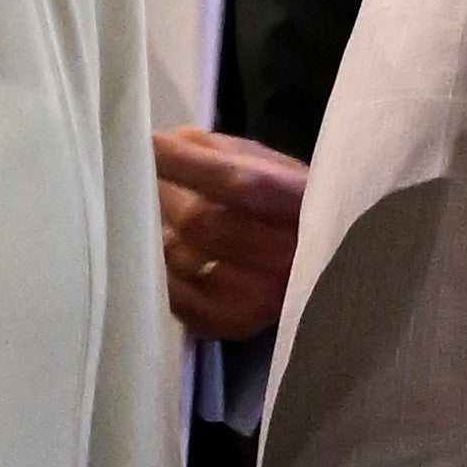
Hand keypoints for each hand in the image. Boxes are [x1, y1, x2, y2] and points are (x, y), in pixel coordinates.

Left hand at [156, 129, 308, 346]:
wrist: (324, 265)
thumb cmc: (286, 203)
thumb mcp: (265, 163)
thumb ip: (214, 151)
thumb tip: (159, 146)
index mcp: (299, 203)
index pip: (233, 181)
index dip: (183, 162)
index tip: (146, 144)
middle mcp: (286, 255)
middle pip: (199, 222)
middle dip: (161, 194)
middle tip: (142, 179)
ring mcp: (260, 296)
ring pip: (180, 258)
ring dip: (155, 231)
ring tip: (154, 213)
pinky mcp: (234, 322)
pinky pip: (175, 296)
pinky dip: (160, 269)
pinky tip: (162, 252)